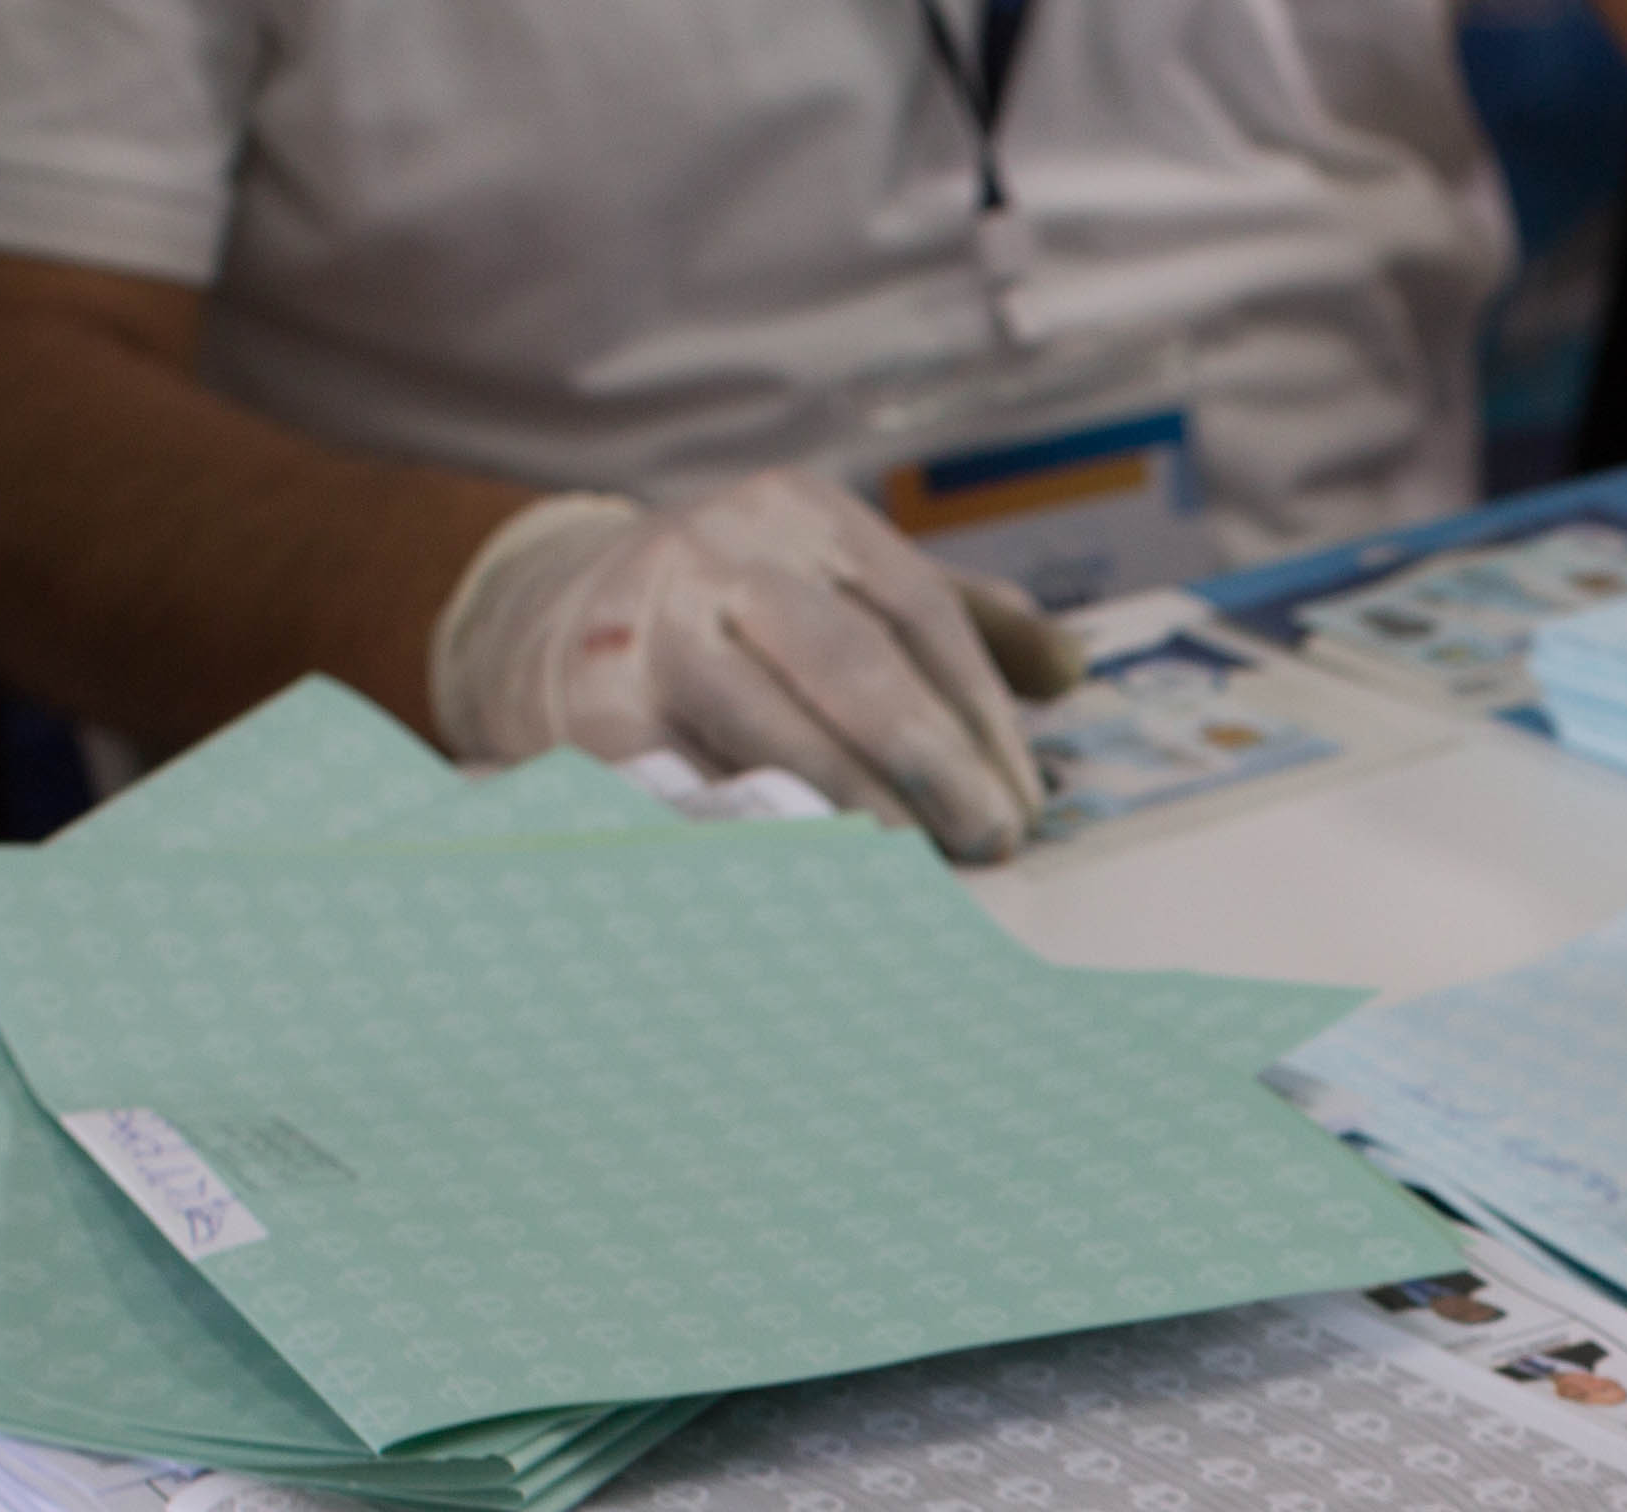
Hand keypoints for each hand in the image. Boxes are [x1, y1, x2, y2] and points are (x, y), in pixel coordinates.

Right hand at [429, 469, 1084, 859]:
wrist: (553, 621)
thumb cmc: (741, 618)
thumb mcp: (840, 581)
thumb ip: (963, 621)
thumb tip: (1073, 668)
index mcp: (799, 511)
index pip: (918, 613)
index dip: (982, 715)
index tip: (1024, 801)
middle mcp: (722, 554)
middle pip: (852, 664)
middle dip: (933, 763)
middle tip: (989, 842)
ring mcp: (652, 630)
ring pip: (775, 732)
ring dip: (858, 814)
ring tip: (920, 874)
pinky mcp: (599, 714)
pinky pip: (697, 791)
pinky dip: (764, 843)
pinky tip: (820, 885)